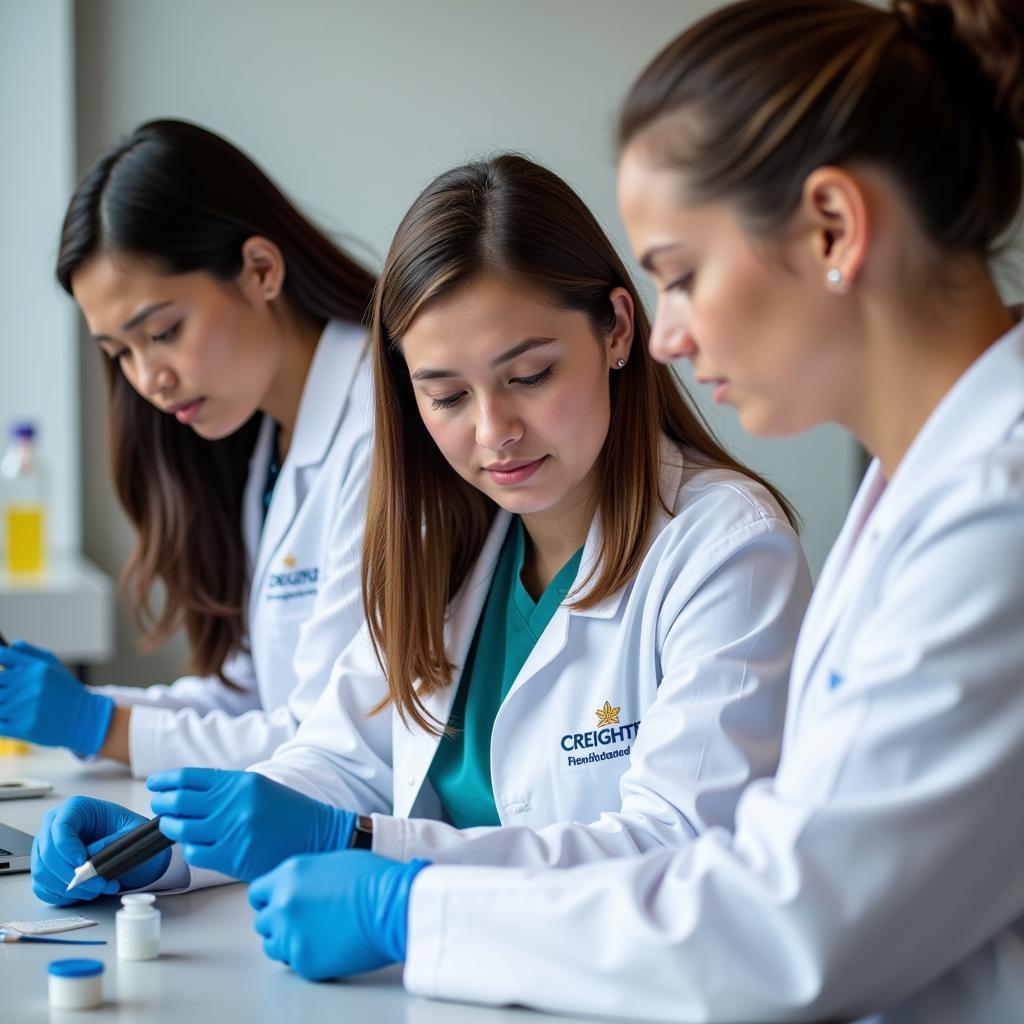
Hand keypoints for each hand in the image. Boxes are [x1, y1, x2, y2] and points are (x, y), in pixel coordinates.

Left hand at [0, 640, 113, 754]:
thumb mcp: (54, 665)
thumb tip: (13, 643)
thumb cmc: (67, 691)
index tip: (1, 665)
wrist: (85, 718)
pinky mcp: (24, 728)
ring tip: (13, 705)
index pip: (2, 656)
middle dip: (1, 687)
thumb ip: (31, 653)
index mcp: (35, 668)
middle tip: (8, 691)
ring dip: (2, 704)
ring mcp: (25, 707)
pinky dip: (2, 721)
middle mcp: (29, 685)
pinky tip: (10, 718)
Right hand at [32, 796, 171, 905]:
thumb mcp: (132, 833)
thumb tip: (90, 857)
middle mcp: (56, 826)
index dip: (67, 848)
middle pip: (46, 853)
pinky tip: (86, 893)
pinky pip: (44, 888)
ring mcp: (48, 849)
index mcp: (77, 808)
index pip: (60, 827)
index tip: (82, 863)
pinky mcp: (48, 870)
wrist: (134, 850)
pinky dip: (64, 896)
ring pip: (43, 874)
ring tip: (98, 888)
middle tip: (96, 885)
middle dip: (70, 874)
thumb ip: (112, 843)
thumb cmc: (131, 835)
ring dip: (70, 888)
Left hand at [148, 767, 355, 882]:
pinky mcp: (233, 856)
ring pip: (181, 828)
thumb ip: (226, 790)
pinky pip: (195, 851)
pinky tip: (195, 844)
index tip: (155, 784)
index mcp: (241, 782)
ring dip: (170, 827)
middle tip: (159, 805)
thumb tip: (188, 796)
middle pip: (179, 801)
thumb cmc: (290, 814)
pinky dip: (190, 848)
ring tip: (170, 825)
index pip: (190, 778)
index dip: (166, 780)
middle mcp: (235, 803)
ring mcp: (233, 830)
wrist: (318, 835)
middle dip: (162, 803)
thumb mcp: (259, 789)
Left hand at [249, 850, 429, 979]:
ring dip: (289, 942)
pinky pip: (294, 963)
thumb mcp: (331, 863)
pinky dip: (308, 958)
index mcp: (289, 875)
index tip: (278, 905)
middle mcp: (283, 903)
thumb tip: (300, 890)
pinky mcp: (304, 961)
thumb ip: (306, 878)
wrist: (392, 905)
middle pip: (263, 922)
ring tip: (317, 936)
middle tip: (304, 922)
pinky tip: (329, 946)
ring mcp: (291, 934)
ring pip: (273, 946)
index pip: (257, 893)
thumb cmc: (373, 880)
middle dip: (279, 923)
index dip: (269, 900)